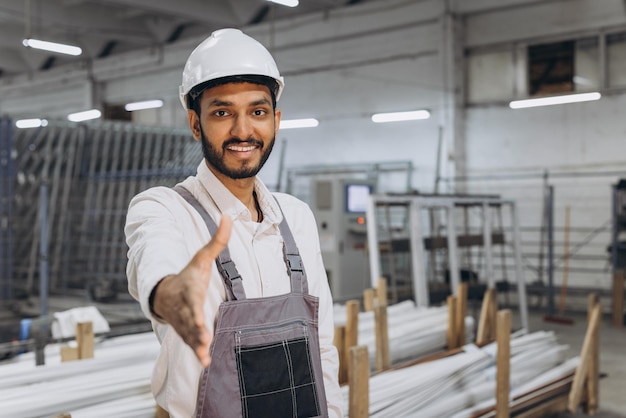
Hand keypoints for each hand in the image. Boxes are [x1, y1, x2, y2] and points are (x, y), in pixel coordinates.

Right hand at [152, 214, 231, 366]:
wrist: (165, 293)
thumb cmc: (189, 275)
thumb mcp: (201, 257)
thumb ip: (217, 240)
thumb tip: (228, 216)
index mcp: (189, 289)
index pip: (191, 299)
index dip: (194, 309)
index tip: (198, 317)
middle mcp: (185, 307)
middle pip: (189, 320)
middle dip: (195, 329)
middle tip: (202, 338)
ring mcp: (184, 321)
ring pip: (190, 334)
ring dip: (197, 345)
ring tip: (205, 354)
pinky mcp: (187, 331)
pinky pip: (191, 343)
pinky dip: (197, 353)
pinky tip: (206, 362)